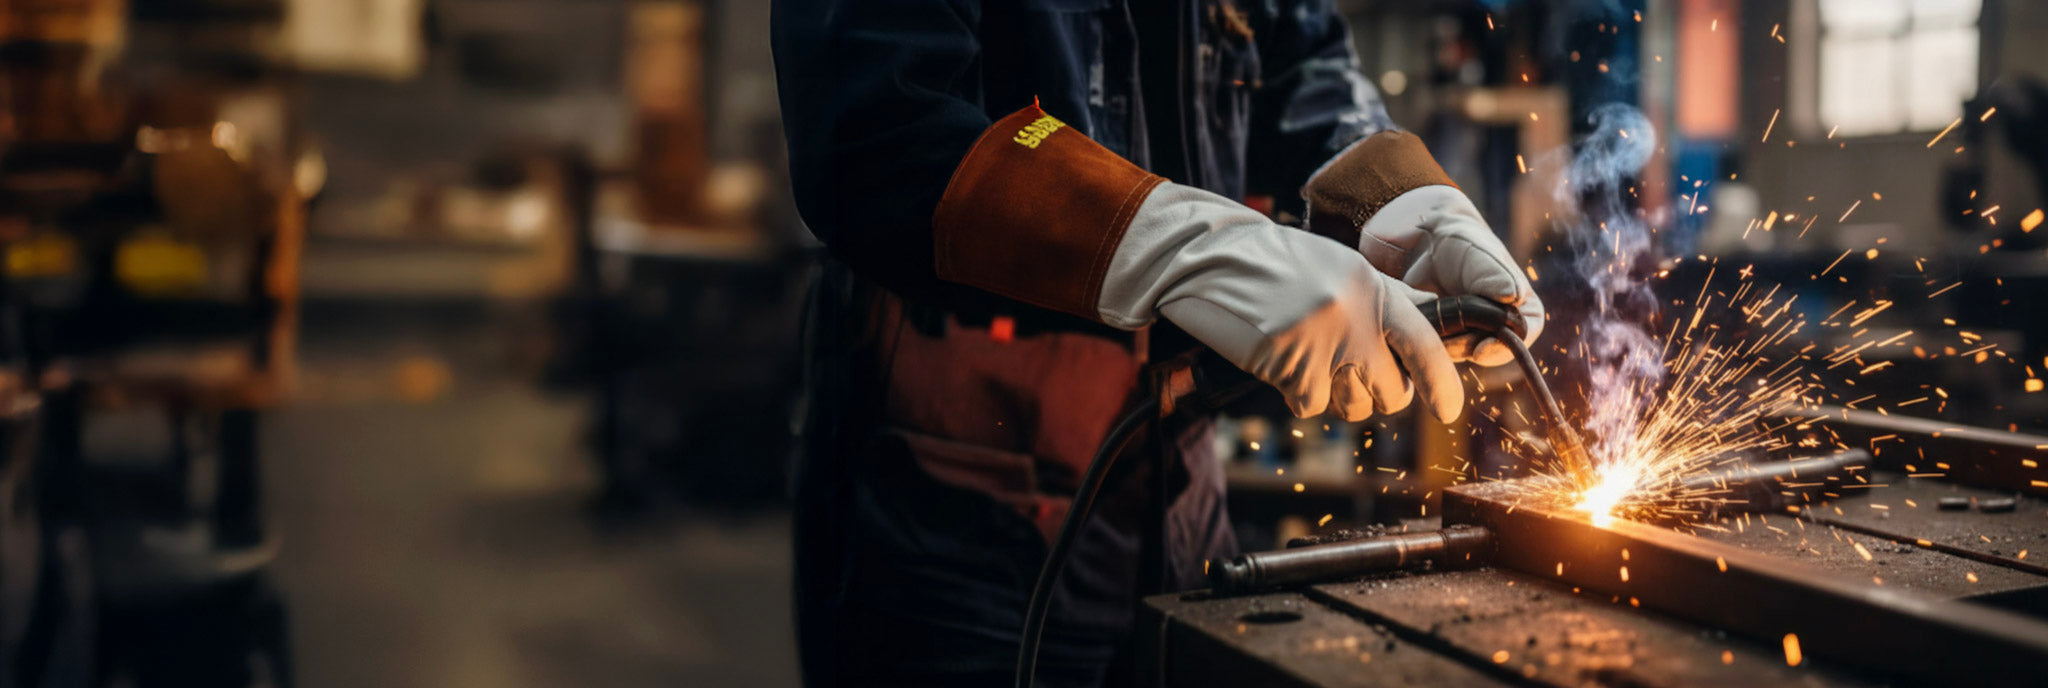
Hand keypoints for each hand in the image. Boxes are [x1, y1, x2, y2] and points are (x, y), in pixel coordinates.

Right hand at [1099, 183, 1462, 420]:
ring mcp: (1322, 342)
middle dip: (1377, 396)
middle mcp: (1355, 314)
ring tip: (1309, 361)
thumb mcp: (1339, 269)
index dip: (1443, 385)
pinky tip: (1280, 363)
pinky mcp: (1288, 365)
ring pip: (1354, 406)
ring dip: (1336, 396)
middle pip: (1392, 392)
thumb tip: (1434, 330)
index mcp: (1374, 287)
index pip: (1427, 344)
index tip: (1449, 410)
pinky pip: (1310, 407)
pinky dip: (1296, 395)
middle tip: (1351, 377)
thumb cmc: (1275, 264)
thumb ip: (1386, 300)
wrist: (1208, 258)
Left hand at [1355, 186, 1542, 366]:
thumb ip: (1494, 274)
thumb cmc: (1458, 242)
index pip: (1522, 334)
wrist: (1421, 242)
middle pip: (1487, 351)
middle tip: (1443, 341)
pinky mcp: (1440, 339)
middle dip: (1465, 349)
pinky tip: (1413, 326)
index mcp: (1519, 305)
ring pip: (1459, 354)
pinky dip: (1424, 342)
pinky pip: (1434, 351)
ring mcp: (1467, 335)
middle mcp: (1497, 325)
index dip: (1504, 349)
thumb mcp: (1477, 252)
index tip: (1479, 352)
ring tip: (1425, 325)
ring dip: (1442, 347)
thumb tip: (1513, 297)